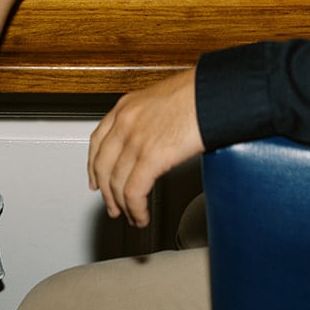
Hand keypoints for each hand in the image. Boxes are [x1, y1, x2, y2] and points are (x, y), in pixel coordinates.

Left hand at [88, 70, 203, 227]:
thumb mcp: (163, 99)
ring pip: (116, 183)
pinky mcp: (150, 157)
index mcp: (127, 106)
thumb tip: (155, 138)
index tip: (96, 179)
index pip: (98, 141)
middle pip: (102, 165)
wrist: (215, 92)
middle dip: (106, 192)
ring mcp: (135, 139)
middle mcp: (125, 121)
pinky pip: (133, 192)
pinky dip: (135, 209)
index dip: (94, 166)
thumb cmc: (199, 93)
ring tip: (131, 217)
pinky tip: (141, 216)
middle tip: (112, 205)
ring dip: (122, 206)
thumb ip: (150, 119)